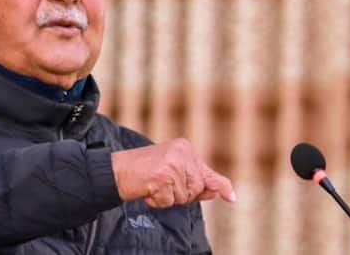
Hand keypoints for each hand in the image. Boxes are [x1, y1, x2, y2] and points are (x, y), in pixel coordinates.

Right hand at [111, 138, 235, 207]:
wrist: (118, 170)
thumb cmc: (144, 171)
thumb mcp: (173, 170)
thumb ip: (196, 180)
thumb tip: (219, 192)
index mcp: (185, 148)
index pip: (205, 172)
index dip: (220, 186)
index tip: (231, 197)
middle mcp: (181, 153)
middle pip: (197, 188)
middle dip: (182, 194)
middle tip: (162, 185)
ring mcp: (172, 165)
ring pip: (184, 196)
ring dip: (168, 198)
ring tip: (154, 185)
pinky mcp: (163, 178)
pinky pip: (169, 201)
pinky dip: (158, 201)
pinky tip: (148, 190)